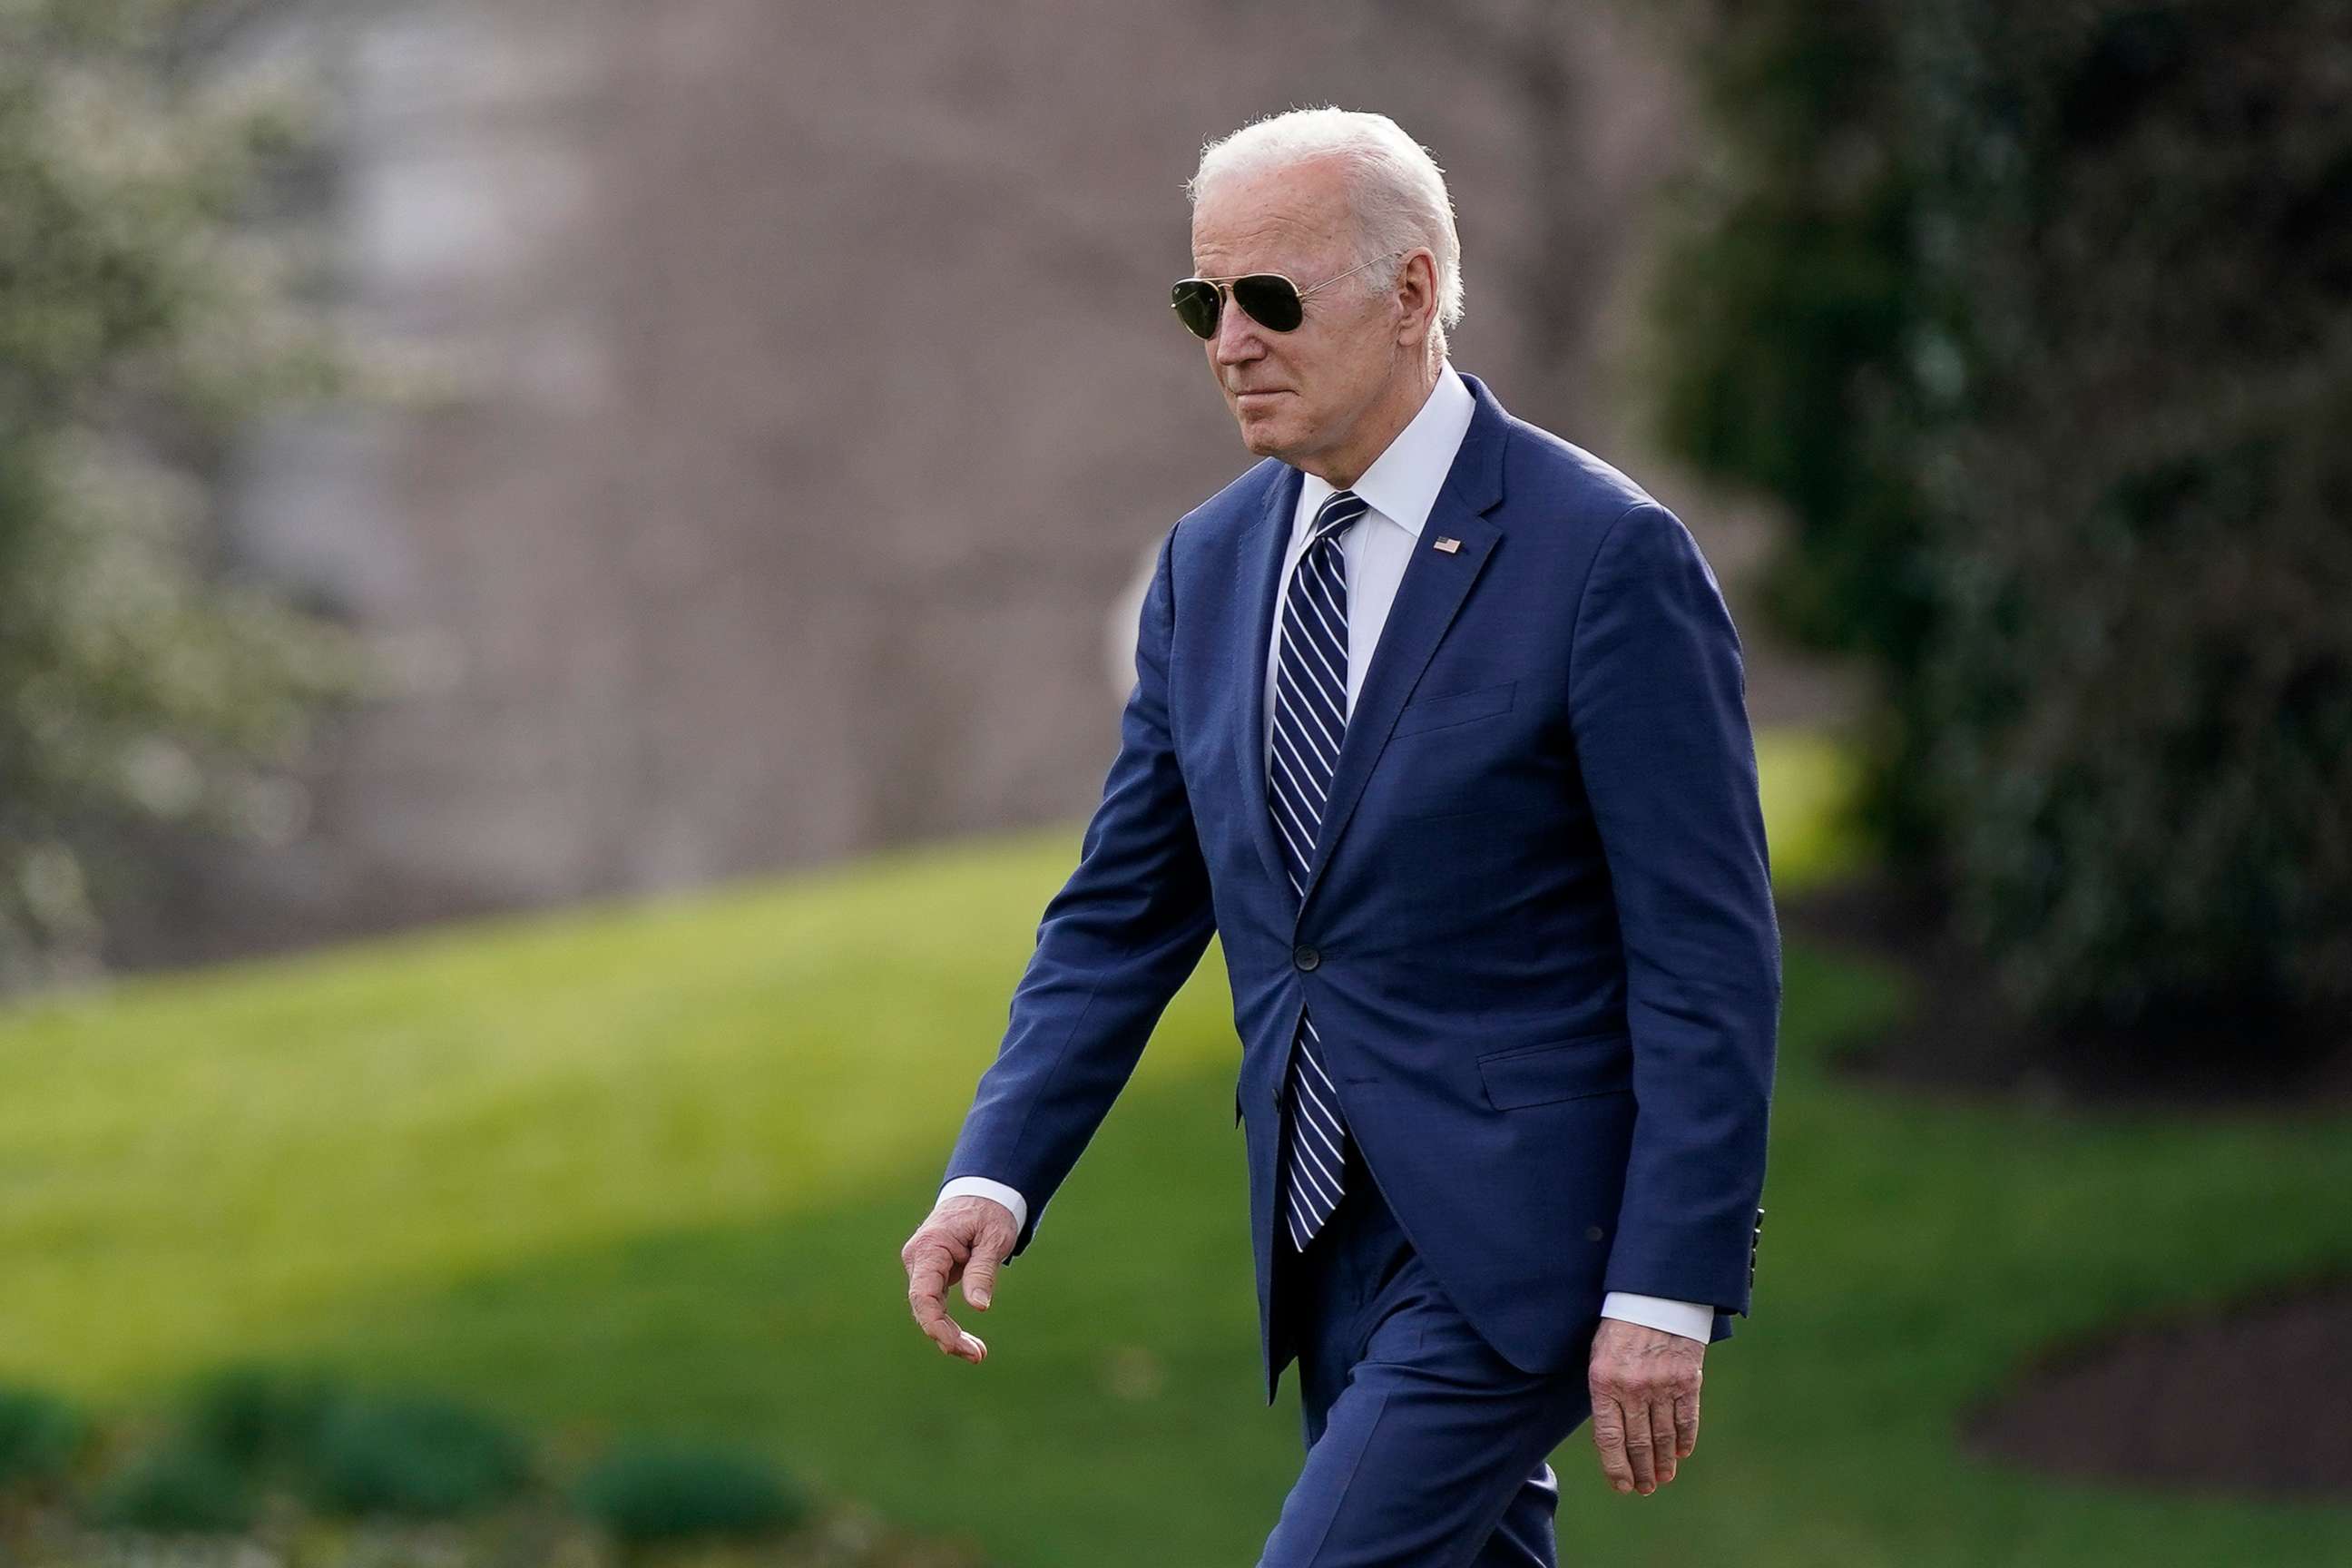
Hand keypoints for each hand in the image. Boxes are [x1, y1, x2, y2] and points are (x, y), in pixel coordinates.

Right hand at [901, 1194, 1017, 1364]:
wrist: (981, 1192)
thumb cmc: (990, 1211)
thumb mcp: (994, 1238)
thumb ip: (982, 1271)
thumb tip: (978, 1308)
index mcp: (930, 1247)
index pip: (923, 1295)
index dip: (936, 1325)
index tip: (959, 1346)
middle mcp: (918, 1258)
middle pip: (923, 1307)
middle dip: (946, 1336)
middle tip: (978, 1355)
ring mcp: (922, 1266)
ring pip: (928, 1309)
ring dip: (949, 1334)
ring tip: (978, 1353)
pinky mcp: (930, 1273)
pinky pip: (935, 1303)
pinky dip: (948, 1323)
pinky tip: (967, 1342)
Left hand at [1587, 1317, 1702, 1495]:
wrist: (1655, 1297)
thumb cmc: (1620, 1328)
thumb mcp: (1599, 1357)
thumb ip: (1604, 1394)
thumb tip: (1613, 1437)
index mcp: (1604, 1382)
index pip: (1609, 1438)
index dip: (1616, 1468)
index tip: (1622, 1486)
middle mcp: (1633, 1388)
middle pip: (1638, 1443)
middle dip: (1641, 1471)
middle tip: (1645, 1488)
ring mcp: (1662, 1385)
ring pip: (1663, 1437)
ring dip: (1663, 1462)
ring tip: (1662, 1478)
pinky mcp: (1688, 1381)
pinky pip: (1687, 1420)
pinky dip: (1684, 1441)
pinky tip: (1681, 1454)